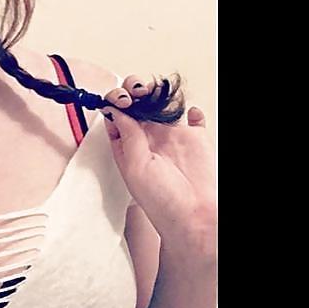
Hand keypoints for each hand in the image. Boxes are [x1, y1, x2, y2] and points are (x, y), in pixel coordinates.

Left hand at [103, 76, 216, 264]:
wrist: (194, 219)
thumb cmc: (161, 202)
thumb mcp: (136, 168)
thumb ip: (127, 136)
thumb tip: (114, 108)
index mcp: (127, 143)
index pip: (115, 111)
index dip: (115, 99)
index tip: (121, 99)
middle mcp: (146, 135)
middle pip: (135, 101)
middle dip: (132, 88)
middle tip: (137, 93)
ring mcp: (170, 134)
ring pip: (160, 101)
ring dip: (155, 90)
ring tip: (154, 91)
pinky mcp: (195, 137)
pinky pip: (193, 116)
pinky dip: (192, 110)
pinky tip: (189, 113)